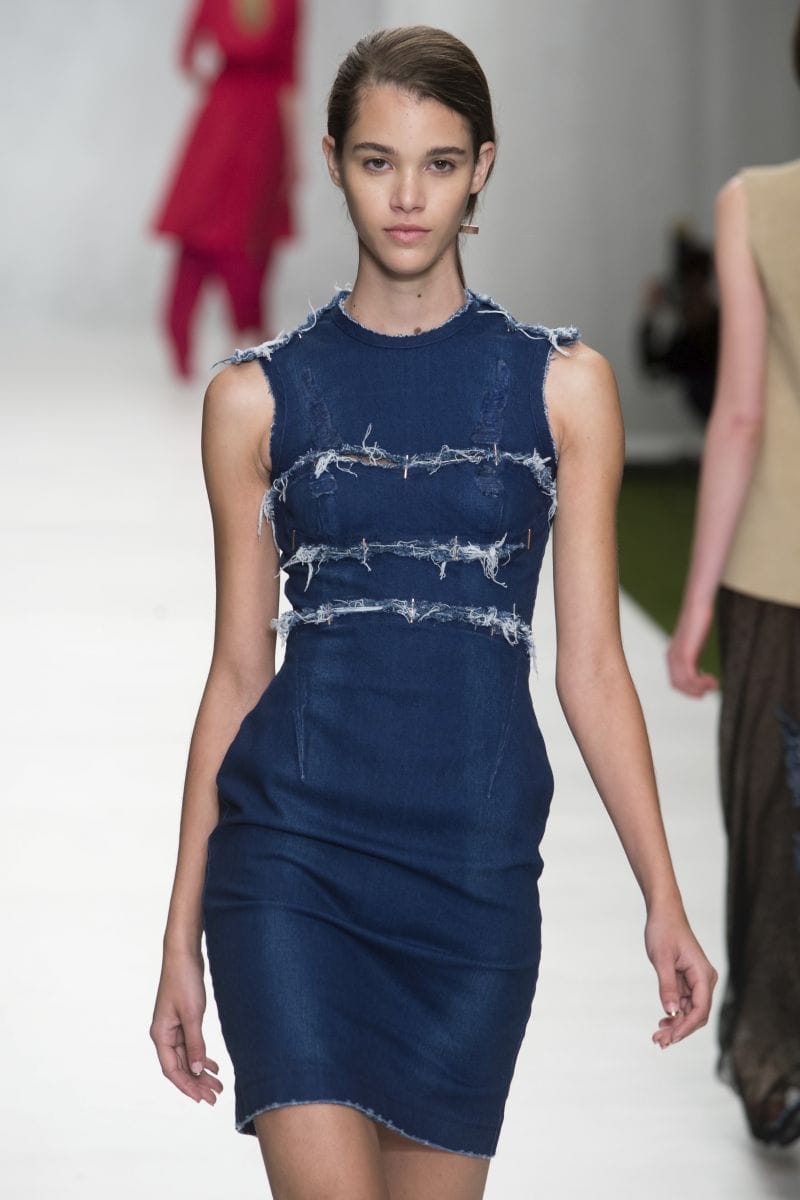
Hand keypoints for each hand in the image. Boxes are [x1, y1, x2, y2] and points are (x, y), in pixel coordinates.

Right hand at [150, 947, 223, 1105]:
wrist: (183, 954)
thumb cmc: (184, 981)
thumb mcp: (193, 1014)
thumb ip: (195, 1043)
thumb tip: (197, 1070)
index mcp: (161, 1035)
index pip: (172, 1070)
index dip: (187, 1086)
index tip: (202, 1099)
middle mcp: (164, 1034)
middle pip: (180, 1066)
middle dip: (197, 1083)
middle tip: (215, 1097)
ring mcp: (173, 1027)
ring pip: (187, 1057)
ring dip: (201, 1071)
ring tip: (218, 1085)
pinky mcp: (183, 1019)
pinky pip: (191, 1045)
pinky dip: (202, 1056)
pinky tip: (213, 1065)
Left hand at [644, 909, 717, 1047]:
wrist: (663, 912)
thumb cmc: (663, 930)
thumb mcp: (661, 959)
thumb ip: (667, 986)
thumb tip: (672, 1013)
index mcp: (703, 974)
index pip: (700, 1009)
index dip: (686, 1027)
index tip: (670, 1038)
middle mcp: (705, 980)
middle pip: (697, 1014)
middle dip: (680, 1030)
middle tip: (659, 1042)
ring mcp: (697, 981)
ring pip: (691, 1011)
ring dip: (676, 1025)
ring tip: (658, 1036)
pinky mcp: (689, 980)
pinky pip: (685, 1003)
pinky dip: (675, 1013)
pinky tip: (663, 1022)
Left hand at [667, 599, 718, 696]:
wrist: (697, 605)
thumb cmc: (699, 622)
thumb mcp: (694, 644)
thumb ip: (693, 656)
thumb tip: (698, 668)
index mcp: (671, 657)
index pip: (675, 682)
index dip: (690, 690)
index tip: (706, 688)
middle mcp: (671, 658)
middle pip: (678, 686)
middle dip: (695, 691)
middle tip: (712, 687)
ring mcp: (677, 657)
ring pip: (684, 684)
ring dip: (701, 688)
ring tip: (715, 683)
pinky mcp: (685, 654)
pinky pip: (690, 678)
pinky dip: (702, 683)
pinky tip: (714, 680)